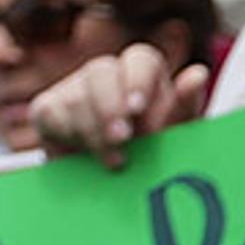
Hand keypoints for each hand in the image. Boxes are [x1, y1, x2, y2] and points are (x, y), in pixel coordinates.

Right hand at [27, 43, 212, 170]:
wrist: (113, 186)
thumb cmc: (151, 155)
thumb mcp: (174, 135)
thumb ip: (184, 106)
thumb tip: (198, 74)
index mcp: (143, 74)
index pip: (140, 58)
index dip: (137, 80)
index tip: (137, 109)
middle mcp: (106, 74)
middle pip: (101, 70)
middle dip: (109, 106)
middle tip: (121, 139)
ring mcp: (73, 88)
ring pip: (76, 97)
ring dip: (94, 132)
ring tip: (113, 161)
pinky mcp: (46, 108)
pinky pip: (51, 114)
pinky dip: (69, 136)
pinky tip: (84, 154)